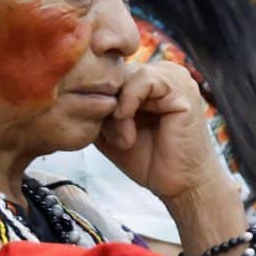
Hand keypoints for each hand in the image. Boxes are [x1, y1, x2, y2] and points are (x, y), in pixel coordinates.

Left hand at [95, 61, 220, 199]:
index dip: (97, 96)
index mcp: (147, 79)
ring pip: (127, 74)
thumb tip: (73, 91)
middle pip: (116, 71)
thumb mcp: (111, 129)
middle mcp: (162, 72)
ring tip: (124, 137)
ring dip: (117, 107)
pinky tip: (128, 125)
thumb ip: (96, 108)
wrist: (180, 185)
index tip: (97, 127)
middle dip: (106, 104)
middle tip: (113, 137)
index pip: (111, 71)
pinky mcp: (181, 88)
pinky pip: (144, 79)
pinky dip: (129, 100)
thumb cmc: (148, 159)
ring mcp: (174, 77)